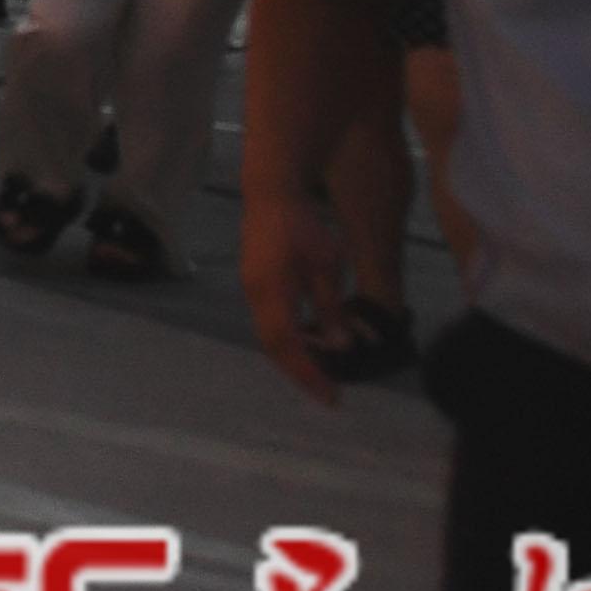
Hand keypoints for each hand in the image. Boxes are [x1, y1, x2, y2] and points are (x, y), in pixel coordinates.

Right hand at [239, 190, 349, 409]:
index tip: (330, 396)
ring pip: (268, 337)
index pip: (289, 345)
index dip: (308, 373)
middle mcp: (255, 296)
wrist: (270, 194)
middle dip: (299, 373)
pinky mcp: (254, 285)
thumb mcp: (327, 264)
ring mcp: (251, 290)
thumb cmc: (303, 225)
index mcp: (273, 292)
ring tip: (320, 373)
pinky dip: (287, 341)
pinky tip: (307, 345)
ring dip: (292, 358)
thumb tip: (339, 345)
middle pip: (273, 347)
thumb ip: (330, 306)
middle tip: (327, 393)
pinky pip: (268, 323)